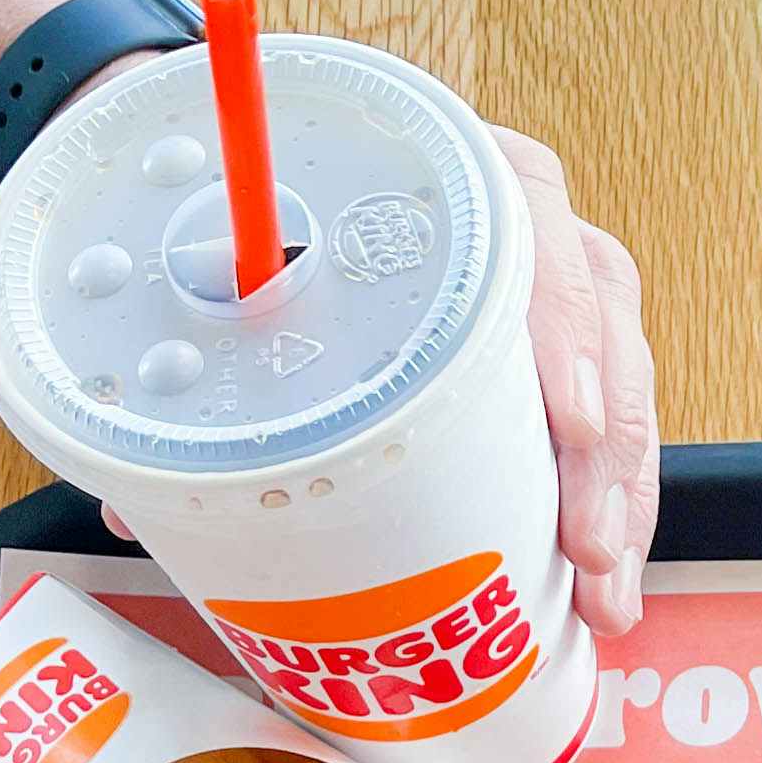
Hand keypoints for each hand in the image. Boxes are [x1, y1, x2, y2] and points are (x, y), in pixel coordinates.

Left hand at [96, 119, 662, 641]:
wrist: (247, 174)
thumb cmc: (239, 204)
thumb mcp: (207, 240)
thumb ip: (190, 341)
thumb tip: (142, 503)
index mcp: (444, 167)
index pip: (534, 218)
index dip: (564, 323)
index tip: (572, 420)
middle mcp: (514, 222)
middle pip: (602, 318)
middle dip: (609, 453)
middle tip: (588, 550)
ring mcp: (542, 292)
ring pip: (617, 381)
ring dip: (619, 498)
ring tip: (603, 594)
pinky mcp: (545, 360)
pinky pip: (599, 425)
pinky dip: (605, 506)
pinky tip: (598, 580)